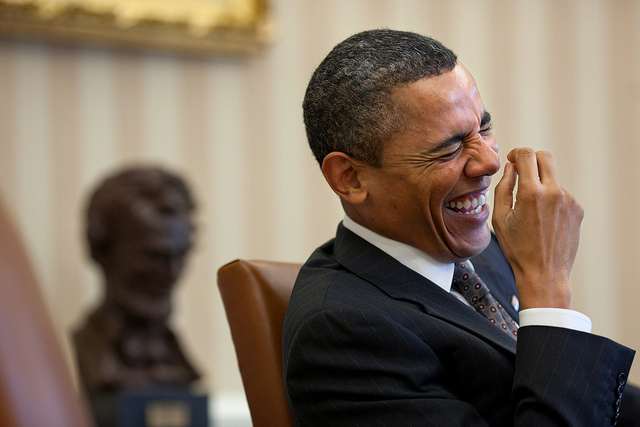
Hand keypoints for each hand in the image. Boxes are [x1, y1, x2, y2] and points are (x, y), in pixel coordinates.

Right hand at [492, 148, 583, 309]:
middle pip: (545, 157)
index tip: (512, 160)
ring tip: (531, 211)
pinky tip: (544, 220)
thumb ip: (503, 188)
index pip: (527, 155)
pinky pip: (562, 194)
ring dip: (541, 184)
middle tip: (522, 171)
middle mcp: (554, 192)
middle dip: (531, 159)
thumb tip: (511, 168)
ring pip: (552, 179)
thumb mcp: (500, 218)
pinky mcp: (577, 209)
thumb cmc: (517, 249)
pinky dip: (551, 199)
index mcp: (531, 193)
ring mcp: (569, 200)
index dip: (517, 153)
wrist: (544, 273)